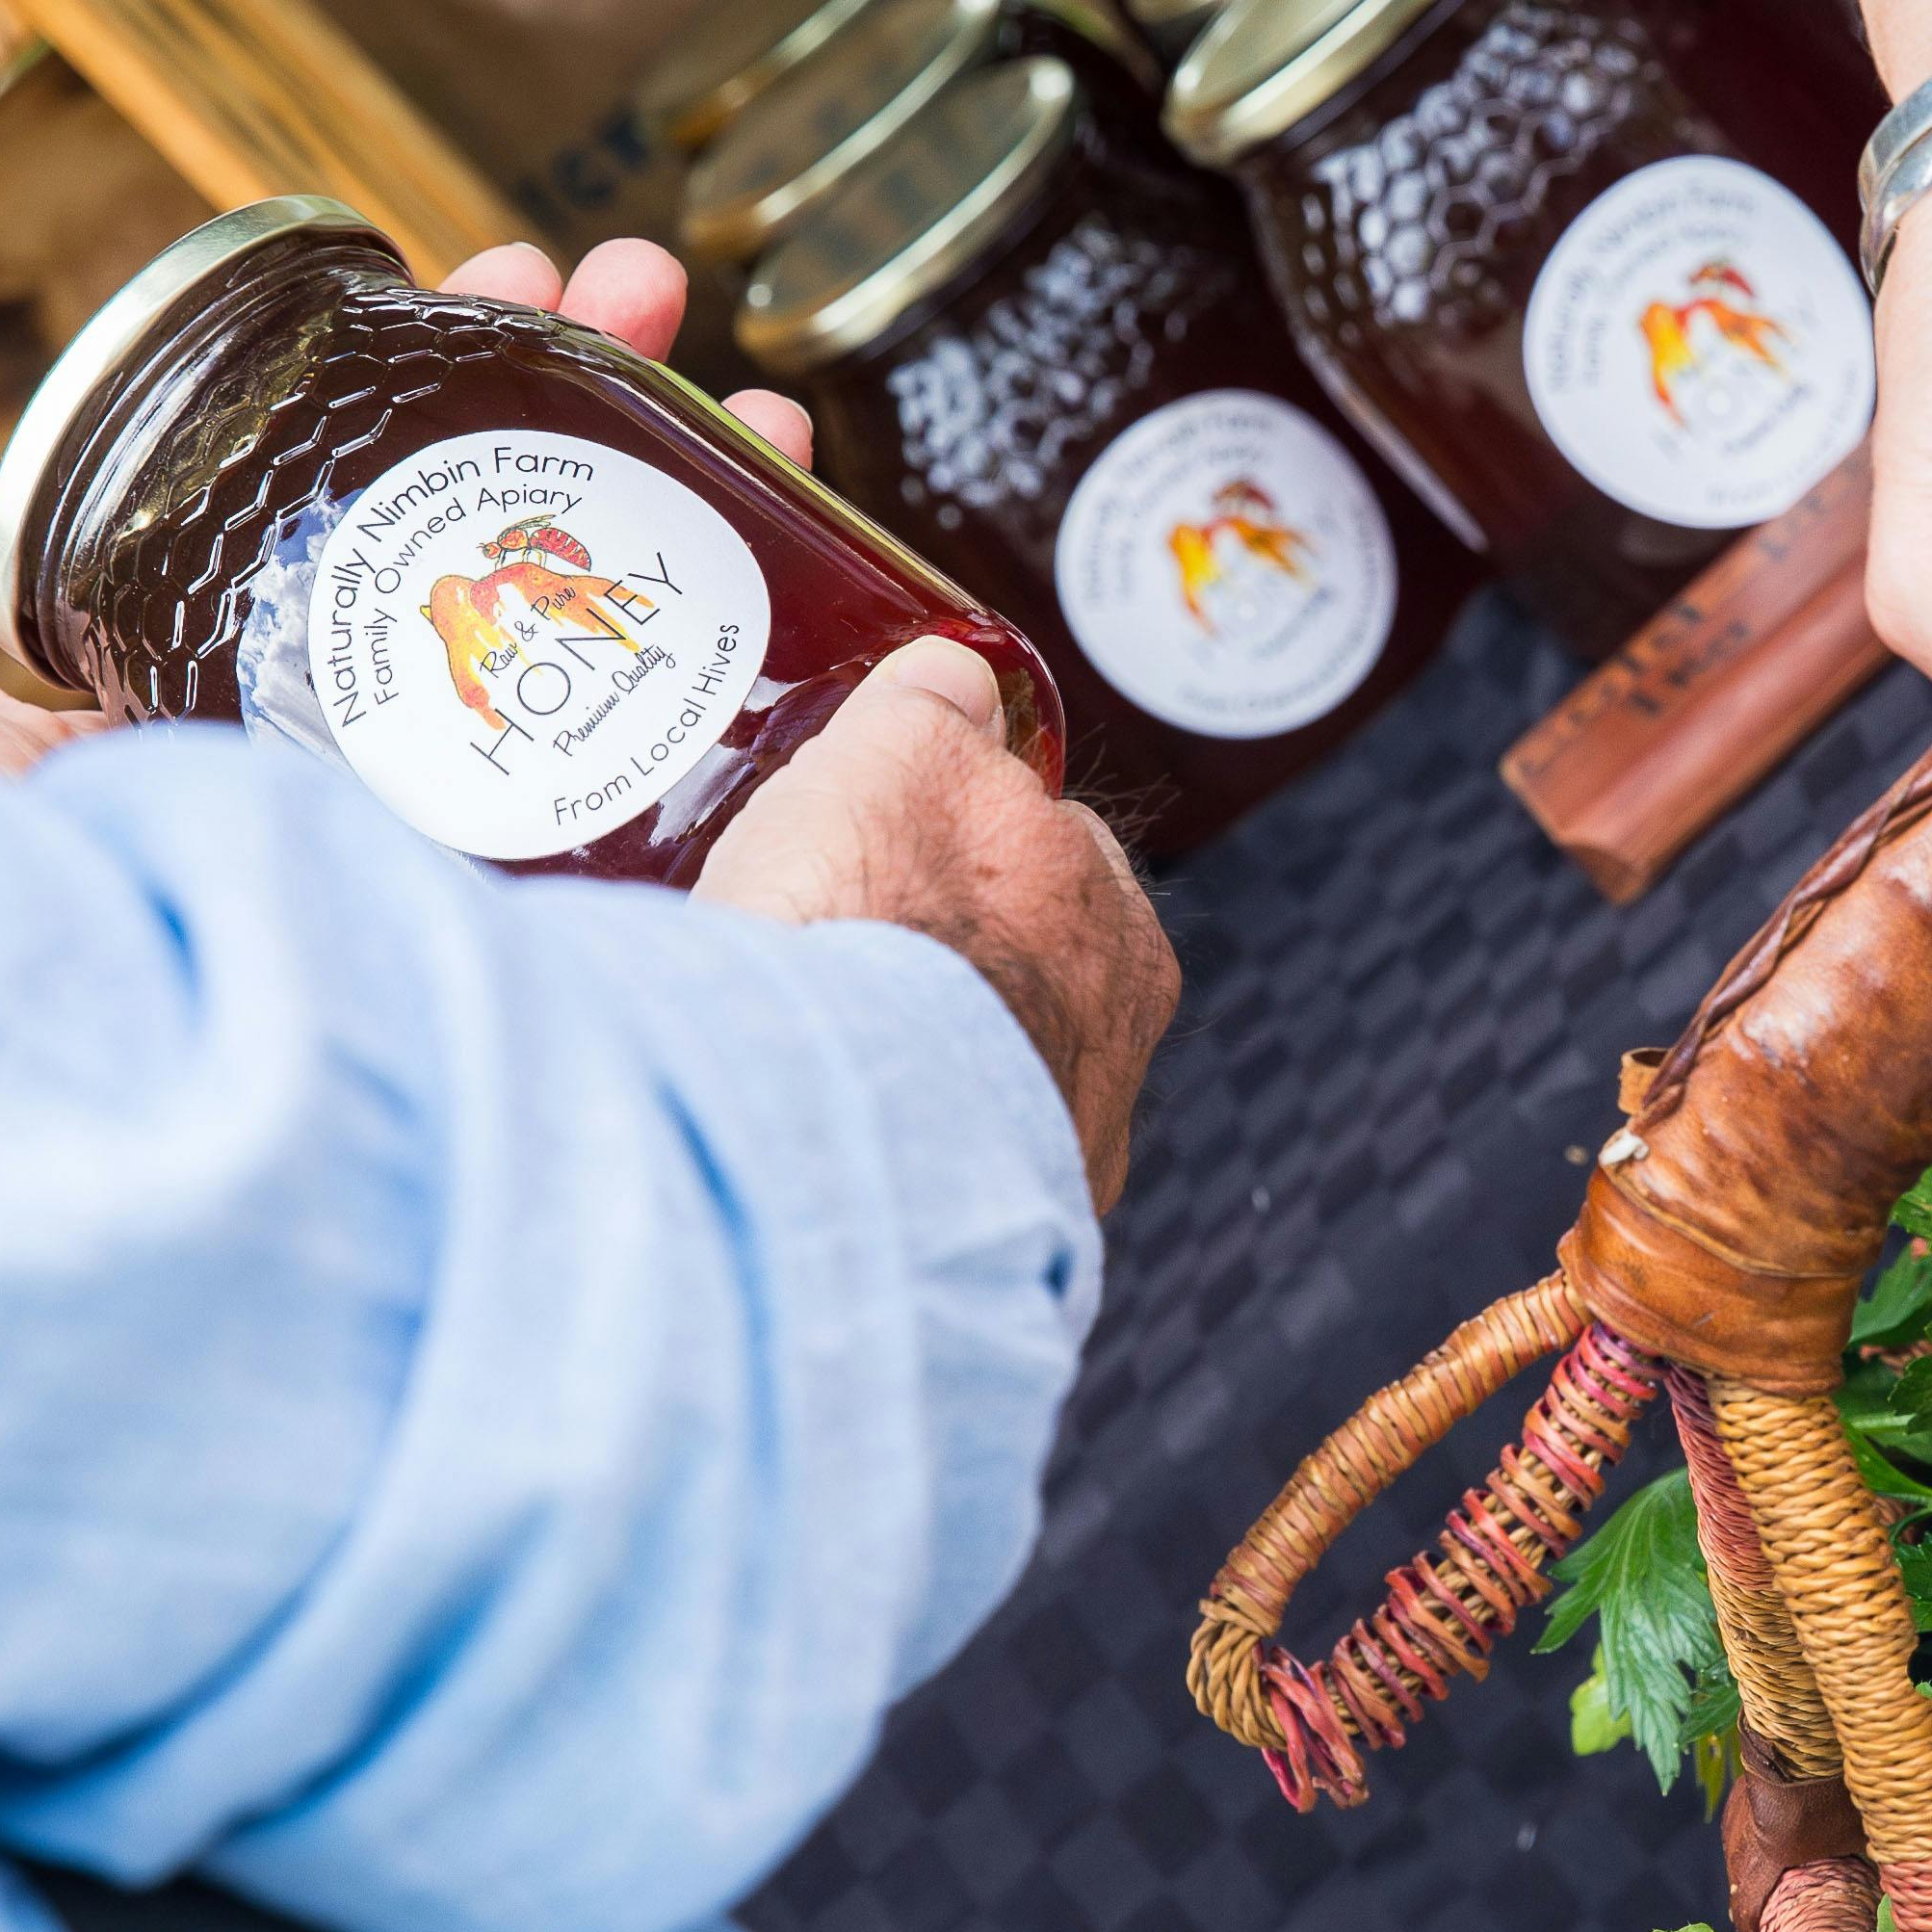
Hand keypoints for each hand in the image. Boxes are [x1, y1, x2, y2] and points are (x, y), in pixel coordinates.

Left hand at [0, 231, 1168, 1202]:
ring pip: (643, 622)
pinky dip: (790, 651)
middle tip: (647, 299)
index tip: (490, 276)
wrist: (199, 1212)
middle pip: (532, 527)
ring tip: (758, 411)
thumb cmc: (35, 1003)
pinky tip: (831, 571)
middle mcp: (409, 761)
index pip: (370, 486)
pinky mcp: (628, 928)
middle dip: (605, 383)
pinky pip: (731, 768)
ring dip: (705, 485)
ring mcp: (526, 842)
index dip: (439, 359)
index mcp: (269, 697)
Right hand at [697, 639, 1176, 1212]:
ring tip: (811, 1056)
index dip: (967, 848)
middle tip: (845, 955)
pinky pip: (926, 1185)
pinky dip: (876, 1156)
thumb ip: (933, 711)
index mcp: (1120, 933)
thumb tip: (954, 678)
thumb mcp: (897, 753)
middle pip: (1023, 983)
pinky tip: (811, 1139)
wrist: (820, 1113)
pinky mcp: (980, 1252)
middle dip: (948, 968)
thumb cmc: (875, 926)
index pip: (1059, 863)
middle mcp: (1112, 1058)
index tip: (897, 854)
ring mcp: (1051, 1167)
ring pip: (973, 1092)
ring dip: (906, 1071)